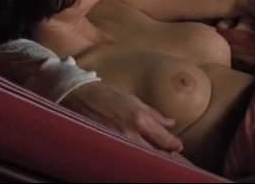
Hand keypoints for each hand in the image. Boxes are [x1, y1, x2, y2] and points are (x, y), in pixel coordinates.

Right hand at [61, 81, 182, 151]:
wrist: (77, 95)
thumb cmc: (106, 95)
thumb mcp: (133, 100)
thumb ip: (153, 114)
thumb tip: (171, 123)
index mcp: (139, 120)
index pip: (164, 141)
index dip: (174, 146)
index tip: (178, 147)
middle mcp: (129, 134)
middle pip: (154, 155)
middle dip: (163, 156)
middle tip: (168, 156)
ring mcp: (115, 144)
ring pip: (139, 159)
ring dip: (146, 159)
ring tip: (151, 158)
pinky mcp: (104, 149)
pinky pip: (122, 159)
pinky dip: (130, 160)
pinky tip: (133, 158)